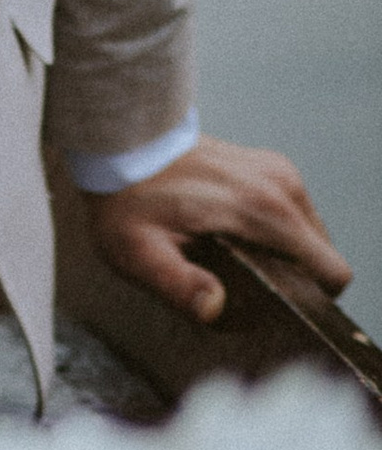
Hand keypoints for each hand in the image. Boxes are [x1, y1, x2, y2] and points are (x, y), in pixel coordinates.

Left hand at [87, 135, 350, 324]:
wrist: (119, 142)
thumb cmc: (127, 199)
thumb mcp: (139, 252)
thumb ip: (178, 285)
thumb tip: (215, 308)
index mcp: (264, 210)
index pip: (331, 271)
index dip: (308, 299)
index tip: (270, 303)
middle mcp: (281, 186)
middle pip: (320, 258)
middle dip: (291, 279)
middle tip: (239, 281)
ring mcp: (277, 172)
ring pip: (308, 237)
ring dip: (281, 255)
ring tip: (231, 257)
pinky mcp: (268, 167)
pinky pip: (292, 216)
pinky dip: (272, 233)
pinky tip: (231, 236)